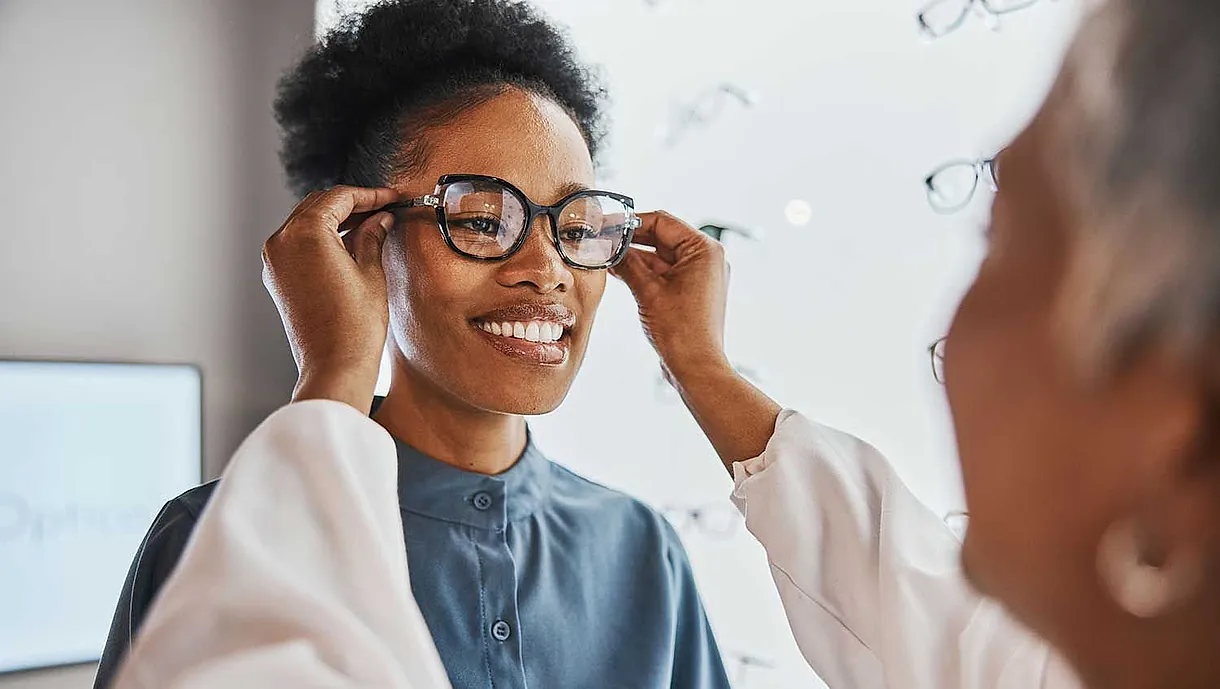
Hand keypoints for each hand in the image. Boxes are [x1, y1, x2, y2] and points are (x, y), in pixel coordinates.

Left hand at [261, 185, 399, 412]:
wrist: (334, 365)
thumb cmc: (355, 325)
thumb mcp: (371, 272)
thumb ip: (372, 237)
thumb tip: (381, 219)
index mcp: (305, 233)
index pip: (339, 198)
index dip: (370, 194)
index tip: (391, 197)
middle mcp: (282, 241)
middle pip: (318, 205)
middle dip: (352, 204)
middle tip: (383, 208)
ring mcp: (274, 260)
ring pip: (305, 222)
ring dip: (335, 219)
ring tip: (369, 225)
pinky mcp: (276, 277)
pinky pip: (297, 243)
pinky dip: (321, 237)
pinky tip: (347, 244)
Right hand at [613, 211, 779, 468]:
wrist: (696, 368)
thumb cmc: (681, 331)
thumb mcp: (647, 291)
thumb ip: (627, 262)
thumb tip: (607, 244)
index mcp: (704, 250)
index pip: (662, 221)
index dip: (629, 222)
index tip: (605, 224)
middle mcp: (706, 259)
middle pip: (661, 237)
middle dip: (629, 240)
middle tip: (600, 240)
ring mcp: (699, 276)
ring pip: (659, 256)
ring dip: (633, 256)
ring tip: (603, 256)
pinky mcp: (690, 292)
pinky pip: (663, 273)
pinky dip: (642, 271)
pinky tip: (617, 271)